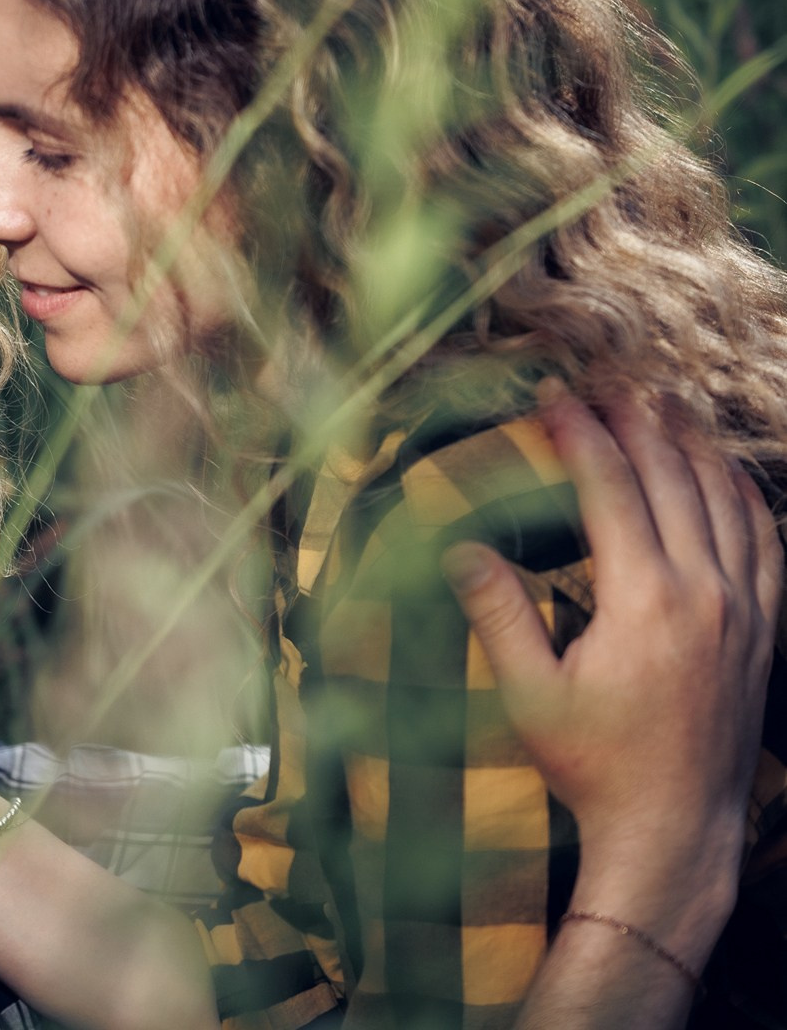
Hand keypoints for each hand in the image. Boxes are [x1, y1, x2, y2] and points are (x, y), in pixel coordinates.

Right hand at [442, 382, 780, 959]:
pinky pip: (768, 545)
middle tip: (607, 387)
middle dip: (638, 425)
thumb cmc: (593, 765)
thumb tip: (459, 550)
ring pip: (726, 503)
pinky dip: (749, 499)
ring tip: (667, 407)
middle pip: (673, 481)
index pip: (611, 491)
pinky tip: (731, 476)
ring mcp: (743, 611)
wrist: (675, 828)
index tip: (555, 400)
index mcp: (642, 601)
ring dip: (695, 448)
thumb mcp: (530, 693)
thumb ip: (499, 615)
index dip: (581, 437)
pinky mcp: (764, 634)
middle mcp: (703, 594)